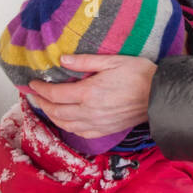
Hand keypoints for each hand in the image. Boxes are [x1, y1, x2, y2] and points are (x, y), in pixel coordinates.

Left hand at [27, 54, 156, 138]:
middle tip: (34, 95)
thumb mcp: (112, 61)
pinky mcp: (104, 131)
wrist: (159, 96)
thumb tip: (62, 60)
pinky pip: (79, 132)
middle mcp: (90, 112)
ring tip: (45, 106)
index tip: (33, 83)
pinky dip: (67, 127)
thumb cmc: (138, 74)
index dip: (41, 89)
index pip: (56, 94)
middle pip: (56, 111)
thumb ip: (85, 62)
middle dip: (42, 103)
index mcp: (89, 93)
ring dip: (51, 116)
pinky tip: (65, 120)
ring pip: (65, 124)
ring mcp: (97, 124)